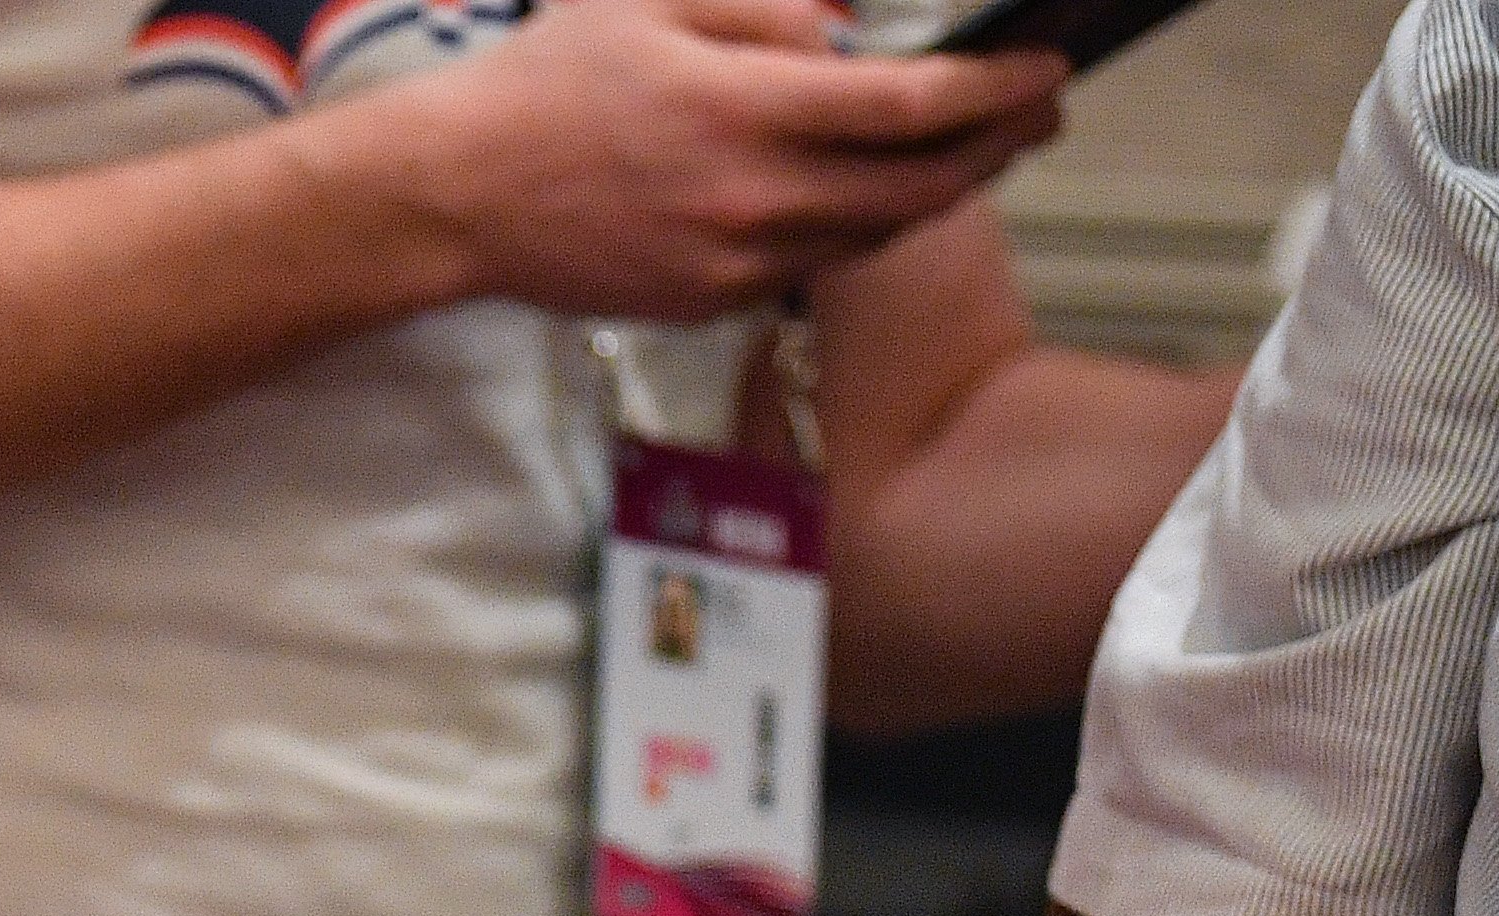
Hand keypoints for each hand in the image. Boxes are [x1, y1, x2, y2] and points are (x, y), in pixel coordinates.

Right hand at [336, 0, 1065, 326]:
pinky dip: (861, 225)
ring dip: (939, 191)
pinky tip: (874, 191)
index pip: (910, 110)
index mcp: (745, 111)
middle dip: (998, 147)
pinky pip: (813, 263)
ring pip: (875, 233)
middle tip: (1039, 111)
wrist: (456, 196)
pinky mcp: (709, 303)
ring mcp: (733, 263)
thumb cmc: (545, 84)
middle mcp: (753, 200)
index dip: (994, 91)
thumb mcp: (653, 1)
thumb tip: (850, 30)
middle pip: (919, 187)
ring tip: (973, 148)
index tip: (1042, 68)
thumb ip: (767, 9)